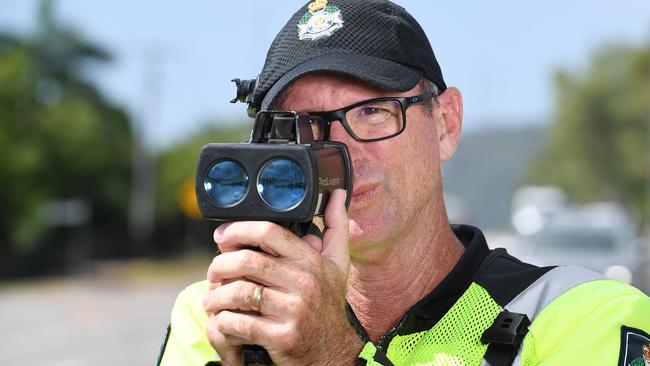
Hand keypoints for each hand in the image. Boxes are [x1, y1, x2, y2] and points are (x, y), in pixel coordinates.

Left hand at [204, 189, 363, 364]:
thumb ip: (337, 226)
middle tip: (213, 272)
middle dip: (220, 264)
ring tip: (211, 299)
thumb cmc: (328, 303)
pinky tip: (222, 320)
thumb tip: (338, 193)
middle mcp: (305, 283)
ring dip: (216, 296)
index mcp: (312, 261)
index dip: (239, 230)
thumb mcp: (338, 263)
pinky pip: (240, 323)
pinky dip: (223, 321)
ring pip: (239, 293)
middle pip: (248, 262)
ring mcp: (294, 311)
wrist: (333, 352)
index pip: (270, 233)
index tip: (222, 236)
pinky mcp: (282, 336)